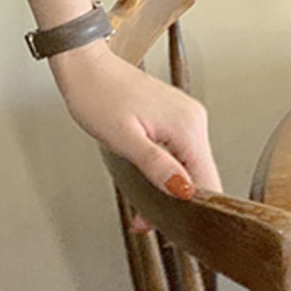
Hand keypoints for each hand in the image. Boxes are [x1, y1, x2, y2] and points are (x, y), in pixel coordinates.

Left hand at [49, 39, 221, 227]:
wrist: (82, 63)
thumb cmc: (94, 94)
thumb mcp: (121, 137)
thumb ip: (155, 165)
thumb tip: (184, 190)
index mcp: (187, 126)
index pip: (208, 183)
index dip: (193, 211)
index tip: (170, 227)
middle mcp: (194, 119)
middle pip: (200, 176)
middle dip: (177, 202)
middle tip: (144, 220)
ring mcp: (185, 116)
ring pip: (189, 165)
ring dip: (168, 186)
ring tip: (141, 202)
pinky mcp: (174, 115)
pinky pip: (178, 151)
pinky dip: (165, 168)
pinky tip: (146, 176)